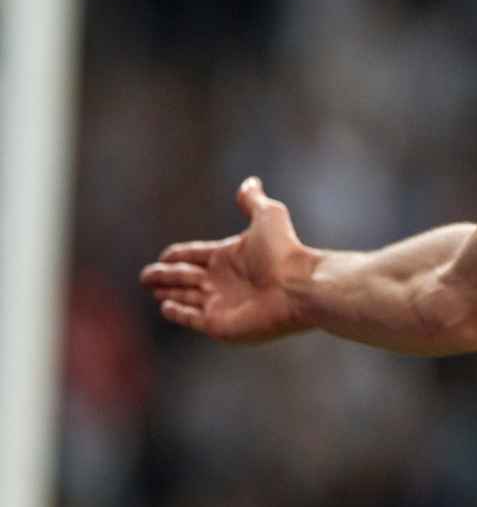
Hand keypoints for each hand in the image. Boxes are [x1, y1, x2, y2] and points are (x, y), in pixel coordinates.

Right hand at [139, 177, 315, 343]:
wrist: (299, 286)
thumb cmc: (284, 251)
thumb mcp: (267, 215)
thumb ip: (253, 200)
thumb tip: (250, 182)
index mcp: (228, 256)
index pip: (194, 254)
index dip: (178, 254)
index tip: (165, 255)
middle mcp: (222, 280)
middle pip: (185, 277)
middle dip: (165, 275)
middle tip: (146, 277)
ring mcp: (220, 303)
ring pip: (184, 296)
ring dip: (169, 292)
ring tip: (153, 289)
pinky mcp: (218, 325)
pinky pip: (191, 318)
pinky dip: (176, 313)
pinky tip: (165, 307)